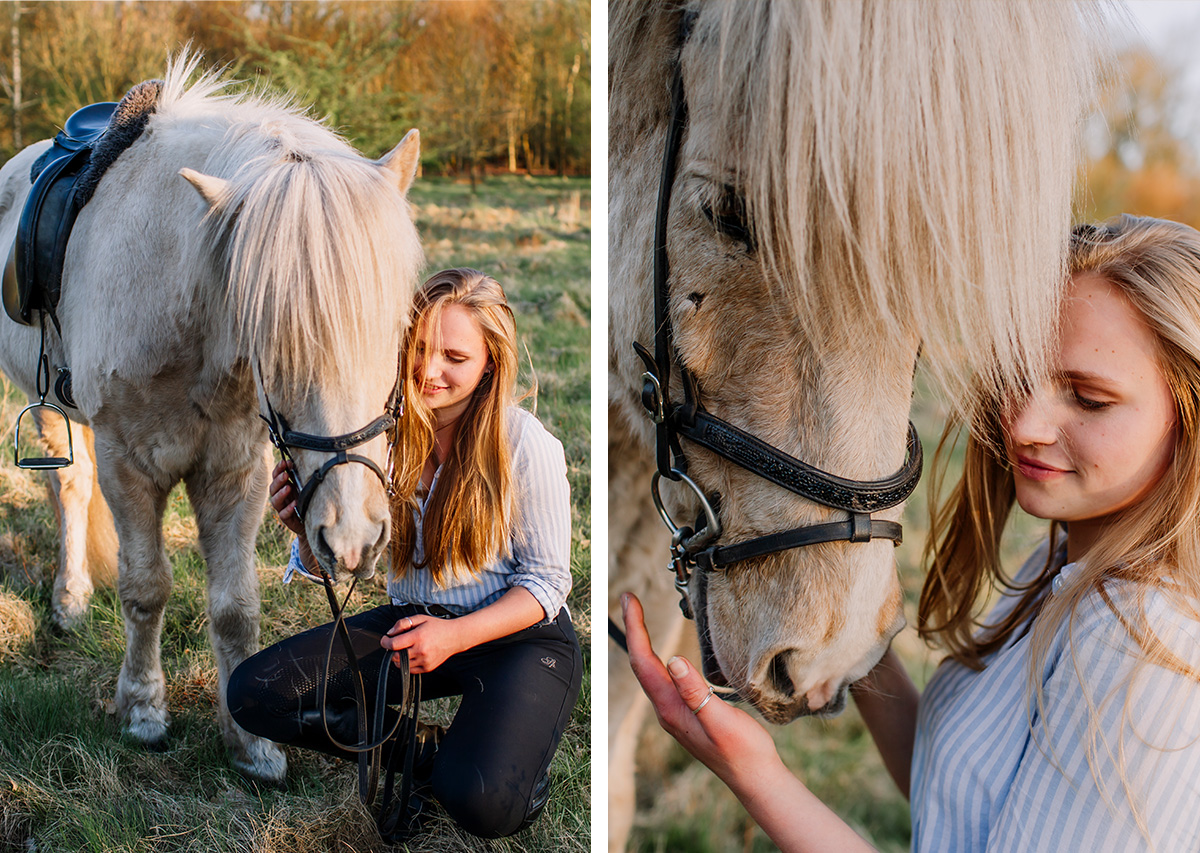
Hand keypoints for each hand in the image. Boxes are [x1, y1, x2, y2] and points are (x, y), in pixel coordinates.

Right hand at [269, 460, 305, 533]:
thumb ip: (298, 476)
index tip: (284, 462)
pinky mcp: (286, 519)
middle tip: (285, 475)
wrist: (311, 519)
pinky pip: (284, 514)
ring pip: (275, 501)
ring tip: (288, 488)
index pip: (276, 477)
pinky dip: (288, 509)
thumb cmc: (306, 500)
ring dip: (281, 494)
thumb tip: (295, 461)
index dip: (278, 469)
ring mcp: (282, 508)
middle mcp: (280, 497)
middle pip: (273, 488)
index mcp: (283, 487)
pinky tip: (294, 504)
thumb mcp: (303, 486)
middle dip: (278, 480)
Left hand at [381, 614, 464, 673]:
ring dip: (399, 658)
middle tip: (396, 644)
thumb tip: (390, 633)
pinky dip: (407, 663)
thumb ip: (403, 623)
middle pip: (395, 657)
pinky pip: (410, 670)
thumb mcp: (420, 618)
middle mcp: (421, 651)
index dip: (385, 642)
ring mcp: (424, 661)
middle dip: (392, 650)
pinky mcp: (427, 668)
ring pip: (401, 665)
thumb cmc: (437, 626)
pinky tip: (413, 655)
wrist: (455, 637)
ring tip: (406, 649)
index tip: (385, 639)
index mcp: (418, 637)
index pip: (394, 644)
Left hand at [621, 592, 780, 789]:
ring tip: (639, 618)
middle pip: (642, 664)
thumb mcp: (722, 721)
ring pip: (651, 672)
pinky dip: (659, 658)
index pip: (644, 662)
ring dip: (644, 643)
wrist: (754, 778)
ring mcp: (676, 712)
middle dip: (635, 630)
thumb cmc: (743, 752)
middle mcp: (668, 710)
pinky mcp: (687, 712)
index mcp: (671, 709)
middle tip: (629, 600)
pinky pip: (664, 680)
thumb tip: (674, 661)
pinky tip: (665, 654)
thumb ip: (697, 693)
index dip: (636, 628)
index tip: (629, 601)